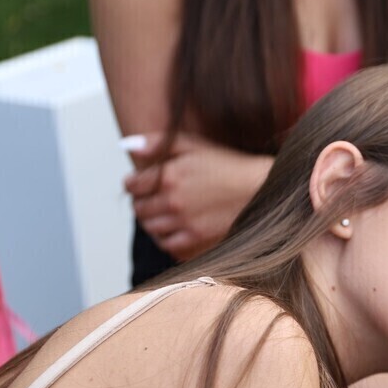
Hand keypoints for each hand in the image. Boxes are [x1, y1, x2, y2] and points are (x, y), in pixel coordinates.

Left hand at [124, 132, 274, 260]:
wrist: (260, 188)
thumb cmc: (229, 165)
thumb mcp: (193, 144)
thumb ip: (157, 142)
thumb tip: (127, 147)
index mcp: (168, 175)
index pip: (132, 185)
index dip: (133, 184)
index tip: (140, 185)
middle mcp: (172, 200)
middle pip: (138, 208)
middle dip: (142, 203)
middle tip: (152, 200)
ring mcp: (183, 221)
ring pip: (150, 228)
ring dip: (152, 222)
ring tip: (163, 215)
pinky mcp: (196, 237)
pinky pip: (168, 245)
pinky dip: (166, 239)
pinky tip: (174, 230)